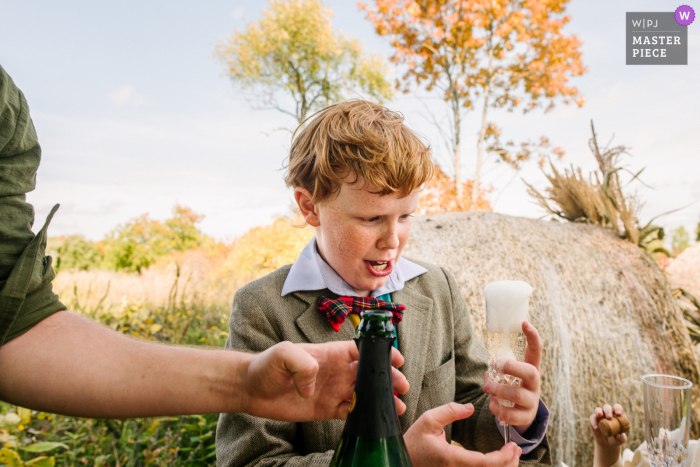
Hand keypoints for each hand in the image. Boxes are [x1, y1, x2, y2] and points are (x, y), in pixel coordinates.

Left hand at [242, 340, 408, 421]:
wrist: (251, 389)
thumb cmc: (266, 365)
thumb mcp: (283, 354)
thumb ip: (302, 363)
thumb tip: (315, 384)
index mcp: (330, 353)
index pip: (361, 351)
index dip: (380, 354)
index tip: (397, 359)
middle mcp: (335, 371)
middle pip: (368, 374)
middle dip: (388, 379)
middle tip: (402, 387)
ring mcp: (331, 390)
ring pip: (364, 394)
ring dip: (381, 399)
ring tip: (398, 407)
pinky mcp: (325, 409)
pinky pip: (349, 412)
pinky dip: (364, 416)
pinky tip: (376, 421)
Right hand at [404, 402, 520, 466]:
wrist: (401, 461)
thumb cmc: (413, 441)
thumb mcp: (428, 420)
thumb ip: (450, 411)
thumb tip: (470, 407)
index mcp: (452, 459)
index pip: (486, 464)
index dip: (504, 457)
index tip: (513, 446)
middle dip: (509, 464)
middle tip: (517, 450)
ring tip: (511, 456)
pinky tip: (497, 463)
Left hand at [484, 321, 541, 429]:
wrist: (523, 414)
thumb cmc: (513, 387)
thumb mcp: (511, 375)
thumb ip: (500, 369)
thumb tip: (489, 371)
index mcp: (531, 368)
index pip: (536, 350)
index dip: (533, 337)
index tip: (524, 323)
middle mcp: (535, 384)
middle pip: (531, 373)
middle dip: (512, 368)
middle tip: (498, 366)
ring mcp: (532, 400)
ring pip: (517, 394)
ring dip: (497, 389)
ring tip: (487, 388)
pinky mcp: (525, 416)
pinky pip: (511, 414)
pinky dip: (497, 408)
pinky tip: (492, 404)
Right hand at [590, 404, 625, 466]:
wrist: (607, 444)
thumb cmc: (616, 439)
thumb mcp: (620, 439)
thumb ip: (621, 437)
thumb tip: (619, 436)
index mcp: (617, 415)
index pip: (618, 408)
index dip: (618, 409)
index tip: (619, 414)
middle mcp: (608, 414)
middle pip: (608, 407)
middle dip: (609, 410)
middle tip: (610, 416)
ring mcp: (600, 417)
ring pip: (598, 409)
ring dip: (599, 411)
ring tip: (600, 416)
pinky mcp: (593, 421)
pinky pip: (592, 418)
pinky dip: (593, 421)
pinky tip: (596, 427)